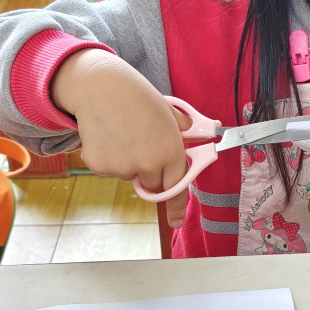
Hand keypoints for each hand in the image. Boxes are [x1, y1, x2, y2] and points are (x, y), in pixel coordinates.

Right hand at [52, 50, 191, 225]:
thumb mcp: (169, 112)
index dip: (176, 206)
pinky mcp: (100, 166)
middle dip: (150, 172)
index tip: (177, 222)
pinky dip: (108, 158)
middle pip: (152, 185)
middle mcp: (148, 164)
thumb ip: (186, 130)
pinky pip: (109, 170)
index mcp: (170, 152)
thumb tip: (209, 131)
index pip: (176, 187)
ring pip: (128, 176)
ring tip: (123, 133)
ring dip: (127, 162)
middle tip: (142, 146)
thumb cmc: (138, 97)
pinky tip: (108, 136)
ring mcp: (122, 167)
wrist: (100, 86)